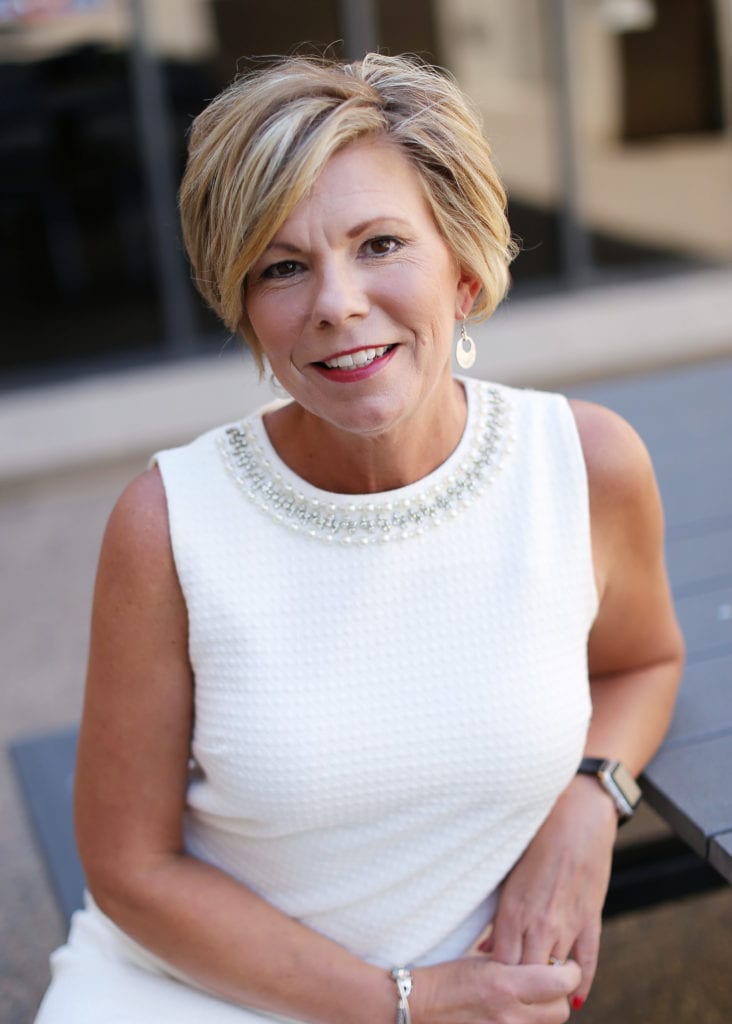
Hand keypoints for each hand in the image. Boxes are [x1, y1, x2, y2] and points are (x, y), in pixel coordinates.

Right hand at [412, 956, 581, 1023]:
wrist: (421, 1006)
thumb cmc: (449, 976)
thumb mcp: (483, 961)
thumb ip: (517, 964)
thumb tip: (547, 963)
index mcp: (506, 984)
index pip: (561, 982)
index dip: (569, 971)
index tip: (563, 964)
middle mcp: (511, 1015)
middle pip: (560, 1009)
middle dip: (558, 994)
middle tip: (547, 980)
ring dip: (546, 1011)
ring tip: (530, 997)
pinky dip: (530, 1022)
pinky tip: (517, 1011)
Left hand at [481, 775, 617, 1008]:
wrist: (575, 819)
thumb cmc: (535, 843)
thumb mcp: (509, 878)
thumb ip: (500, 918)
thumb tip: (489, 951)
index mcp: (512, 911)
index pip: (501, 965)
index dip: (498, 980)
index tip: (494, 986)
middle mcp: (539, 923)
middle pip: (528, 976)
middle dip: (522, 990)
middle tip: (517, 999)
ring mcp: (568, 924)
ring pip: (556, 973)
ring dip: (549, 987)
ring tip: (542, 1000)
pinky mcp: (591, 920)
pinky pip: (588, 962)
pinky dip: (581, 982)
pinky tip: (576, 998)